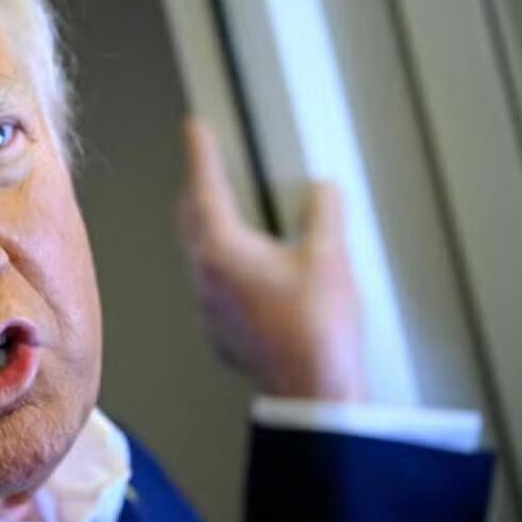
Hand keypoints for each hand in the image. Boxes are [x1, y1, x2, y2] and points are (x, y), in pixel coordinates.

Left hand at [178, 118, 366, 401]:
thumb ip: (323, 214)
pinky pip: (209, 285)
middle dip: (196, 188)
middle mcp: (205, 278)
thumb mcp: (330, 258)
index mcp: (223, 251)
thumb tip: (322, 191)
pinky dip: (218, 263)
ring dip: (205, 226)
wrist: (311, 391)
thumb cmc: (317, 330)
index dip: (201, 155)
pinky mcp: (219, 331)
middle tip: (202, 166)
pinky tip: (238, 267)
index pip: (204, 189)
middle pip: (191, 220)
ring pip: (197, 254)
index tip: (194, 130)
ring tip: (217, 209)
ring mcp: (208, 307)